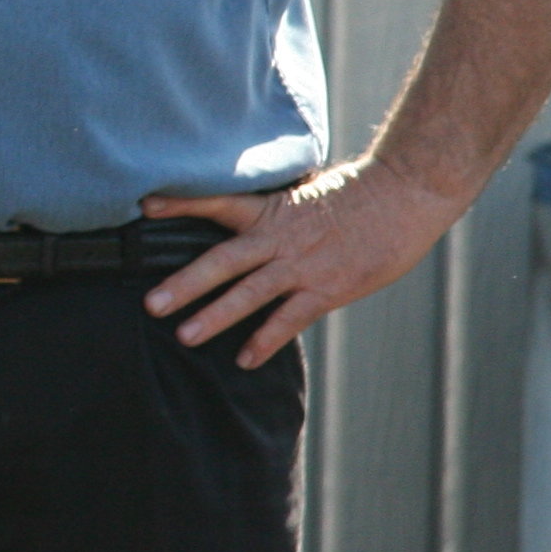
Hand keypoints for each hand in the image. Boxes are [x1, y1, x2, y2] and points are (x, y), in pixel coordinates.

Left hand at [142, 159, 465, 366]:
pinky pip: (290, 318)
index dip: (182, 203)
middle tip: (152, 304)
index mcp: (272, 209)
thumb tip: (247, 218)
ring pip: (250, 294)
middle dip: (185, 284)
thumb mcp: (306, 193)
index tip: (146, 207)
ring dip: (216, 316)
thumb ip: (274, 211)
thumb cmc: (357, 192)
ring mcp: (303, 264)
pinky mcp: (328, 288)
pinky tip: (245, 359)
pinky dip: (266, 339)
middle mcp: (280, 237)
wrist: (405, 194)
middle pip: (223, 261)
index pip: (218, 202)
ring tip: (185, 335)